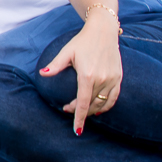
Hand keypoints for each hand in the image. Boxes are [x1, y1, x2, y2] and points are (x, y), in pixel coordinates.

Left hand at [39, 18, 121, 135]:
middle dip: (80, 111)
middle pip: (91, 104)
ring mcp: (113, 79)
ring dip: (92, 110)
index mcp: (87, 75)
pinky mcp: (119, 77)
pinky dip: (106, 106)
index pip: (83, 103)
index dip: (79, 118)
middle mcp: (102, 79)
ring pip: (102, 103)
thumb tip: (42, 74)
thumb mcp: (66, 52)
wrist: (103, 30)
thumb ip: (55, 65)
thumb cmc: (82, 41)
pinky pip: (113, 97)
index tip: (77, 130)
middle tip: (67, 108)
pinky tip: (98, 108)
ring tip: (80, 109)